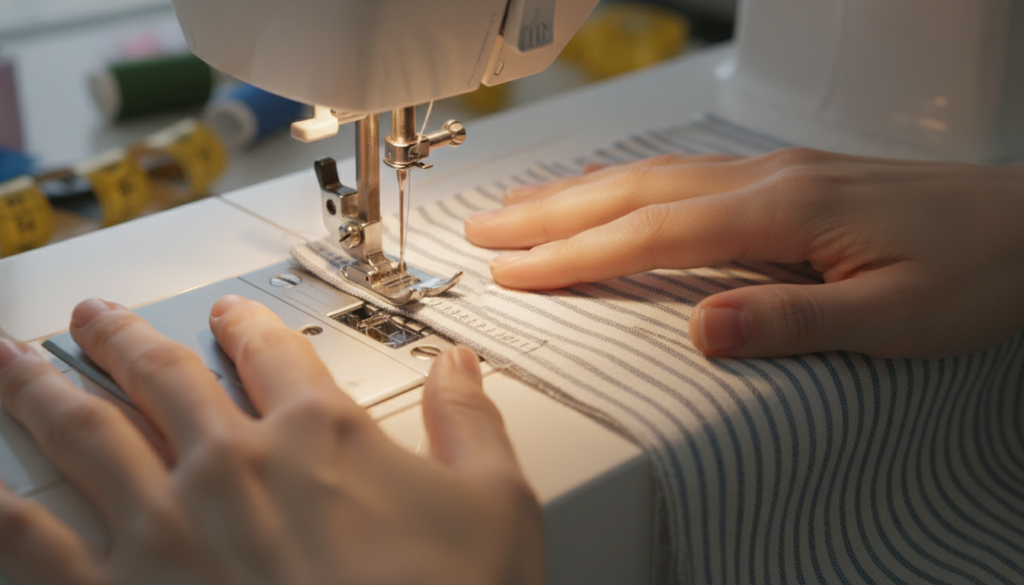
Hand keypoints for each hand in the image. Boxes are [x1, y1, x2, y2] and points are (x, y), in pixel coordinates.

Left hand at [0, 297, 543, 584]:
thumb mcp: (497, 507)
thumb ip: (472, 423)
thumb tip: (458, 367)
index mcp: (318, 434)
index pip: (272, 351)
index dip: (245, 323)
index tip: (227, 315)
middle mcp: (231, 465)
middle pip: (160, 375)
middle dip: (122, 338)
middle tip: (96, 320)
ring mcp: (164, 529)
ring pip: (85, 432)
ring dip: (43, 389)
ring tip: (14, 365)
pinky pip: (32, 542)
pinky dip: (1, 510)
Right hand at [464, 149, 1023, 357]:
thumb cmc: (981, 270)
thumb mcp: (898, 318)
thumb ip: (795, 322)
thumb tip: (701, 331)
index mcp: (785, 211)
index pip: (651, 234)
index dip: (575, 254)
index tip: (513, 269)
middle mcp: (768, 180)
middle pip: (633, 191)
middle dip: (550, 211)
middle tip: (483, 227)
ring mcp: (775, 172)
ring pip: (652, 176)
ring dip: (578, 192)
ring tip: (521, 206)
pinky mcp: (788, 178)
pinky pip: (683, 176)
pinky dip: (629, 184)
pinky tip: (612, 193)